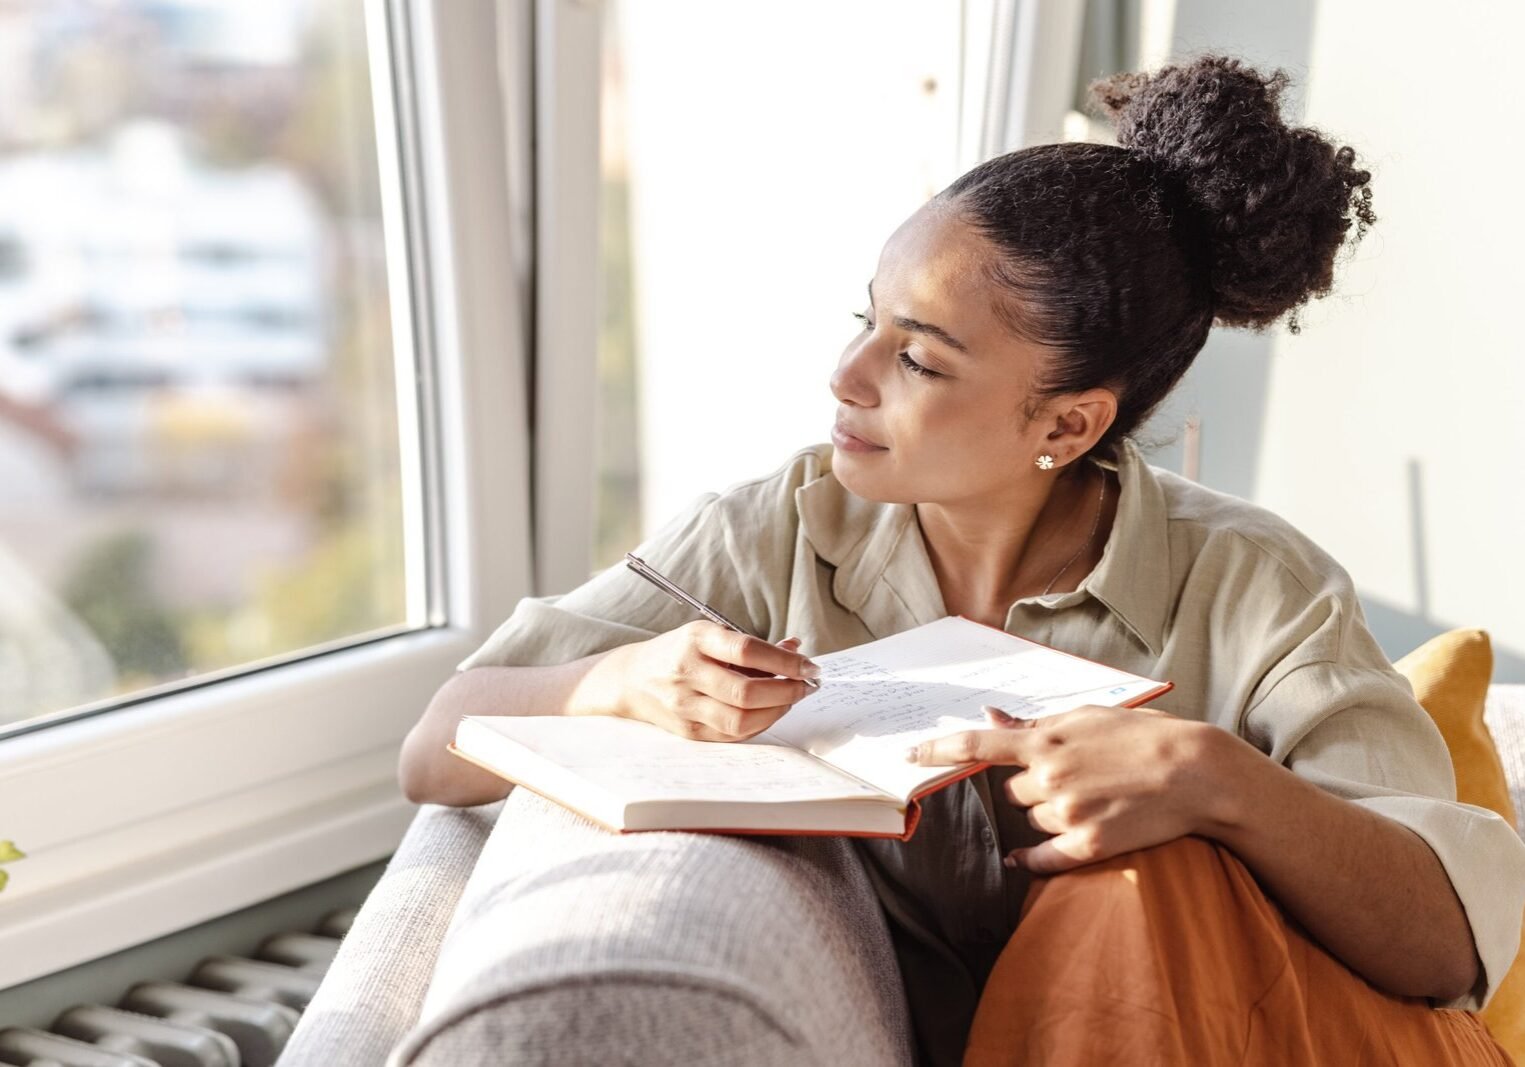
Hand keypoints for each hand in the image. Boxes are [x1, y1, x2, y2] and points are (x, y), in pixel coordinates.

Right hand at [604, 621, 820, 741]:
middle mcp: (688, 673)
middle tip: (806, 685)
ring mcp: (685, 705)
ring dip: (776, 711)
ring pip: (741, 720)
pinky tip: (769, 713)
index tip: (810, 665)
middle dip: (787, 691)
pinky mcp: (688, 731)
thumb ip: (753, 645)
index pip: (748, 651)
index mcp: (696, 640)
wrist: (632, 679)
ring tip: (790, 699)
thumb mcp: (710, 635)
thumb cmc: (679, 652)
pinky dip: (759, 725)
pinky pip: (732, 735)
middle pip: (747, 692)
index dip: (785, 661)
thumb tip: (796, 650)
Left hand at [905, 704, 1221, 873]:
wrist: (1197, 773)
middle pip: (1013, 792)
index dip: (937, 750)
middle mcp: (1050, 776)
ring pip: (1032, 821)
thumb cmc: (1144, 738)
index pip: (978, 745)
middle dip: (1033, 787)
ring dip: (1049, 814)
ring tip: (1095, 799)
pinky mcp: (1088, 845)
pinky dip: (1028, 859)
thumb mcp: (1089, 717)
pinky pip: (1041, 858)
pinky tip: (1020, 859)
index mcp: (1048, 739)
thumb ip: (1036, 724)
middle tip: (1075, 778)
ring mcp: (1068, 813)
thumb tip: (990, 717)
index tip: (908, 755)